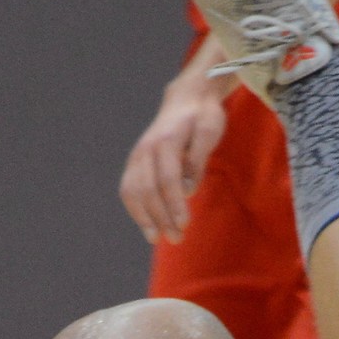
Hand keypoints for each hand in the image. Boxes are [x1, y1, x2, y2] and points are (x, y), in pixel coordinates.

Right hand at [121, 75, 231, 245]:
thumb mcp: (210, 131)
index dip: (174, 204)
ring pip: (133, 191)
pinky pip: (128, 189)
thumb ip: (199, 159)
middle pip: (148, 189)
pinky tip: (148, 226)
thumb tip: (188, 190)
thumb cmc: (203, 117)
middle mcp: (146, 149)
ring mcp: (137, 156)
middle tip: (177, 239)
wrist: (186, 100)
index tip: (184, 224)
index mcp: (166, 141)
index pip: (168, 179)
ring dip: (145, 218)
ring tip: (159, 238)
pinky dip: (135, 209)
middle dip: (161, 217)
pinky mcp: (135, 162)